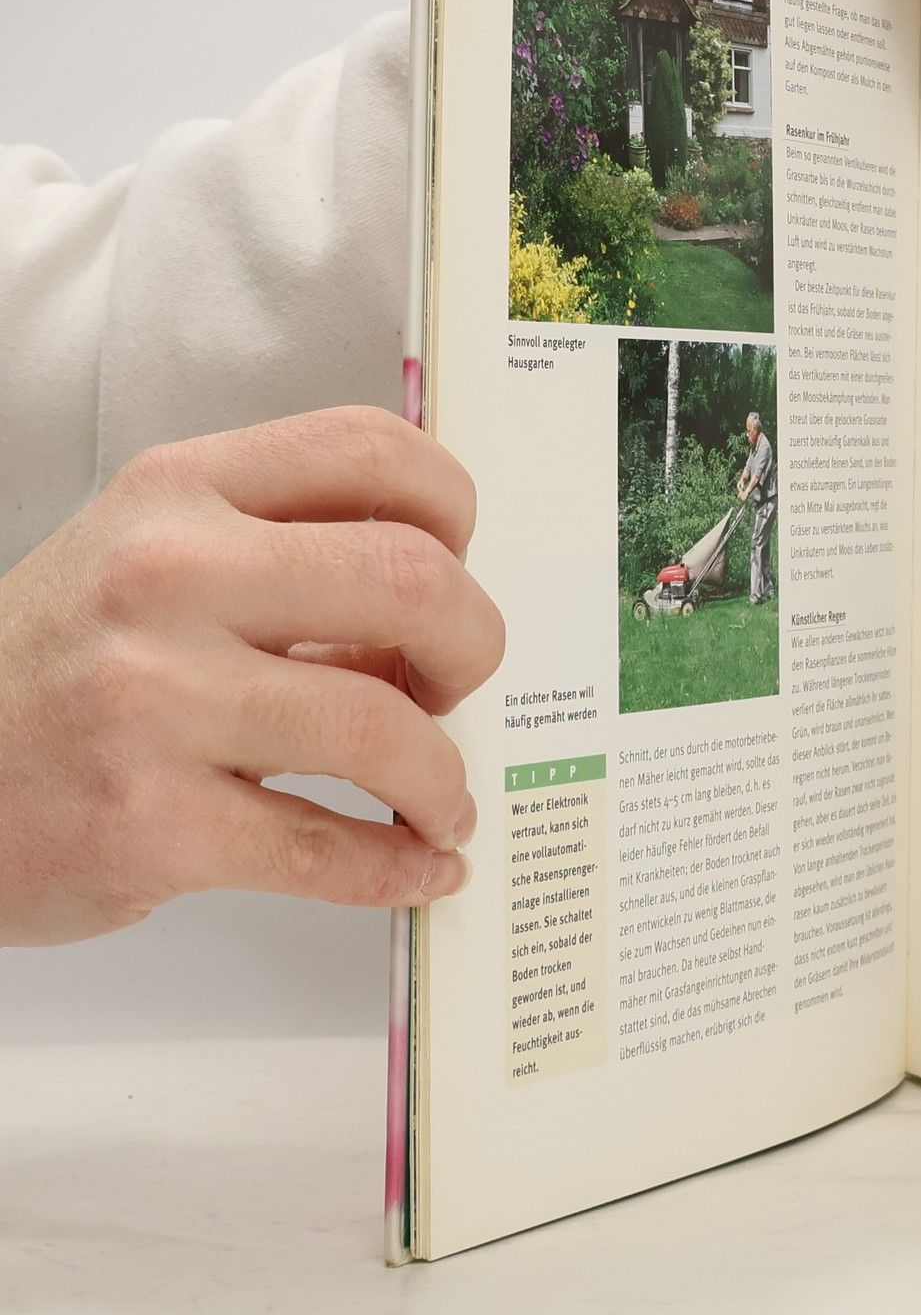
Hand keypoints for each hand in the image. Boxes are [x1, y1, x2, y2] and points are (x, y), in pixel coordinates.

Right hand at [0, 408, 505, 944]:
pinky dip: (401, 864)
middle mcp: (167, 579)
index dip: (454, 512)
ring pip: (383, 728)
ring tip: (439, 796)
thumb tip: (436, 609)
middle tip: (451, 686)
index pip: (373, 449)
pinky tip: (419, 861)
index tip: (457, 566)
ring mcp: (153, 703)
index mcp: (180, 493)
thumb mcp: (150, 560)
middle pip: (413, 580)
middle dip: (473, 645)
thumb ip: (283, 556)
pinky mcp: (149, 826)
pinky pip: (327, 849)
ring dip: (443, 777)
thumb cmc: (54, 666)